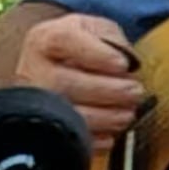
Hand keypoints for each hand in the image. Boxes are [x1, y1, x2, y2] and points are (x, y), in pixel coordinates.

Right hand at [14, 10, 144, 152]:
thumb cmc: (77, 51)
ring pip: (70, 116)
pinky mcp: (44, 131)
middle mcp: (33, 71)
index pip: (65, 41)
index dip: (97, 54)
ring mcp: (34, 105)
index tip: (123, 64)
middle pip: (67, 83)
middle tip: (135, 91)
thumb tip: (129, 61)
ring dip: (108, 118)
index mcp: (45, 40)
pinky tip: (110, 130)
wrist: (47, 74)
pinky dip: (98, 140)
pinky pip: (73, 140)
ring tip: (128, 113)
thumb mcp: (91, 29)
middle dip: (111, 90)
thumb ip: (111, 36)